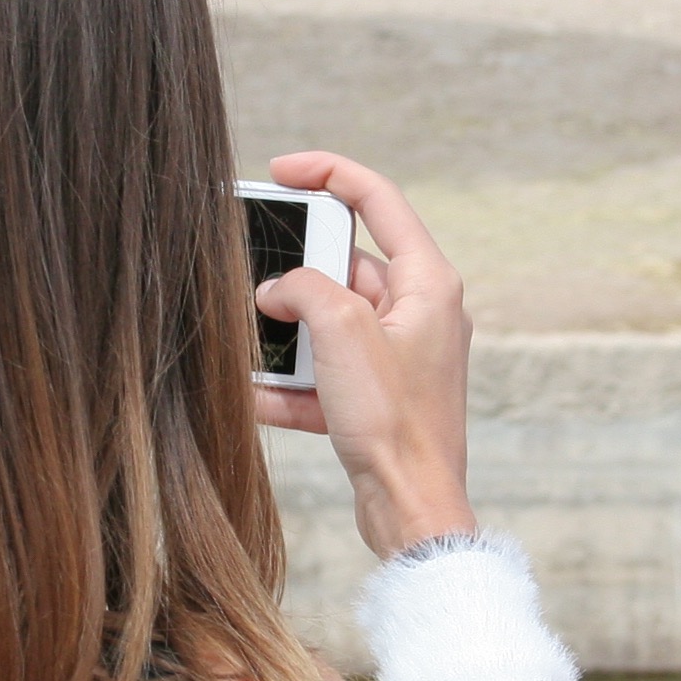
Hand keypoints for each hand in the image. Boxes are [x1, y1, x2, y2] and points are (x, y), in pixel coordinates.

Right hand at [252, 152, 475, 558]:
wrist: (412, 510)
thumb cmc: (395, 422)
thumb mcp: (342, 332)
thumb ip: (304, 289)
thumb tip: (275, 289)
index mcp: (428, 282)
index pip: (377, 199)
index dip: (328, 173)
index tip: (281, 170)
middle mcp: (420, 312)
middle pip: (346, 264)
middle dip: (296, 274)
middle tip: (257, 280)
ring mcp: (400, 356)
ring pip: (329, 322)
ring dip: (289, 334)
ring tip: (252, 342)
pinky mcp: (379, 397)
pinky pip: (325, 373)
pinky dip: (292, 382)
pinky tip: (256, 395)